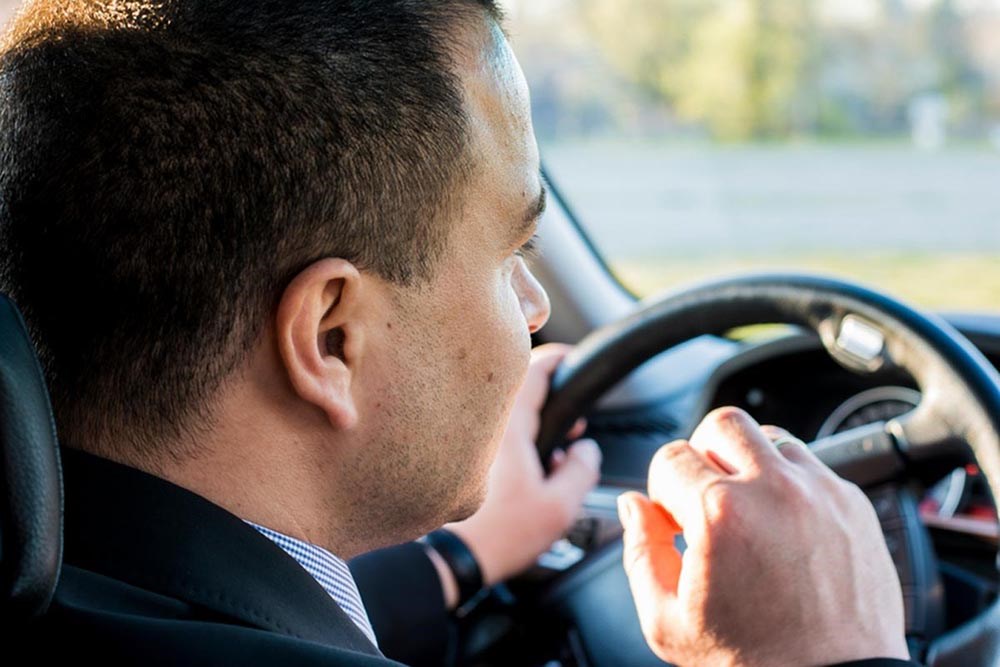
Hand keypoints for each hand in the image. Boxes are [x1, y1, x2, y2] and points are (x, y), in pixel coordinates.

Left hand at [442, 344, 601, 601]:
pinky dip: (515, 438)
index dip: (558, 359)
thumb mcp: (558, 508)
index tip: (573, 360)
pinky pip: (493, 431)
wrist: (451, 558)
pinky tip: (528, 470)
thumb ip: (582, 470)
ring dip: (534, 421)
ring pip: (506, 412)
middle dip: (551, 399)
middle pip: (519, 387)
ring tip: (555, 452)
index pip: (533, 368)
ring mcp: (468, 437)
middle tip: (573, 425)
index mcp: (508, 426)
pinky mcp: (460, 455)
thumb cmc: (497, 534)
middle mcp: (484, 423)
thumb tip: (586, 448)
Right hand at [618, 407, 907, 665]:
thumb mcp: (667, 621)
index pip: (670, 456)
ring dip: (750, 464)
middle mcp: (774, 490)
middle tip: (705, 494)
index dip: (662, 488)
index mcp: (720, 515)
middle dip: (704, 453)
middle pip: (722, 423)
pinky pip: (812, 465)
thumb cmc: (756, 662)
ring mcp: (820, 492)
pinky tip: (783, 525)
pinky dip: (790, 484)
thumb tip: (634, 506)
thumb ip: (639, 552)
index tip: (674, 517)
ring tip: (748, 509)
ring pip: (770, 436)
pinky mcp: (854, 503)